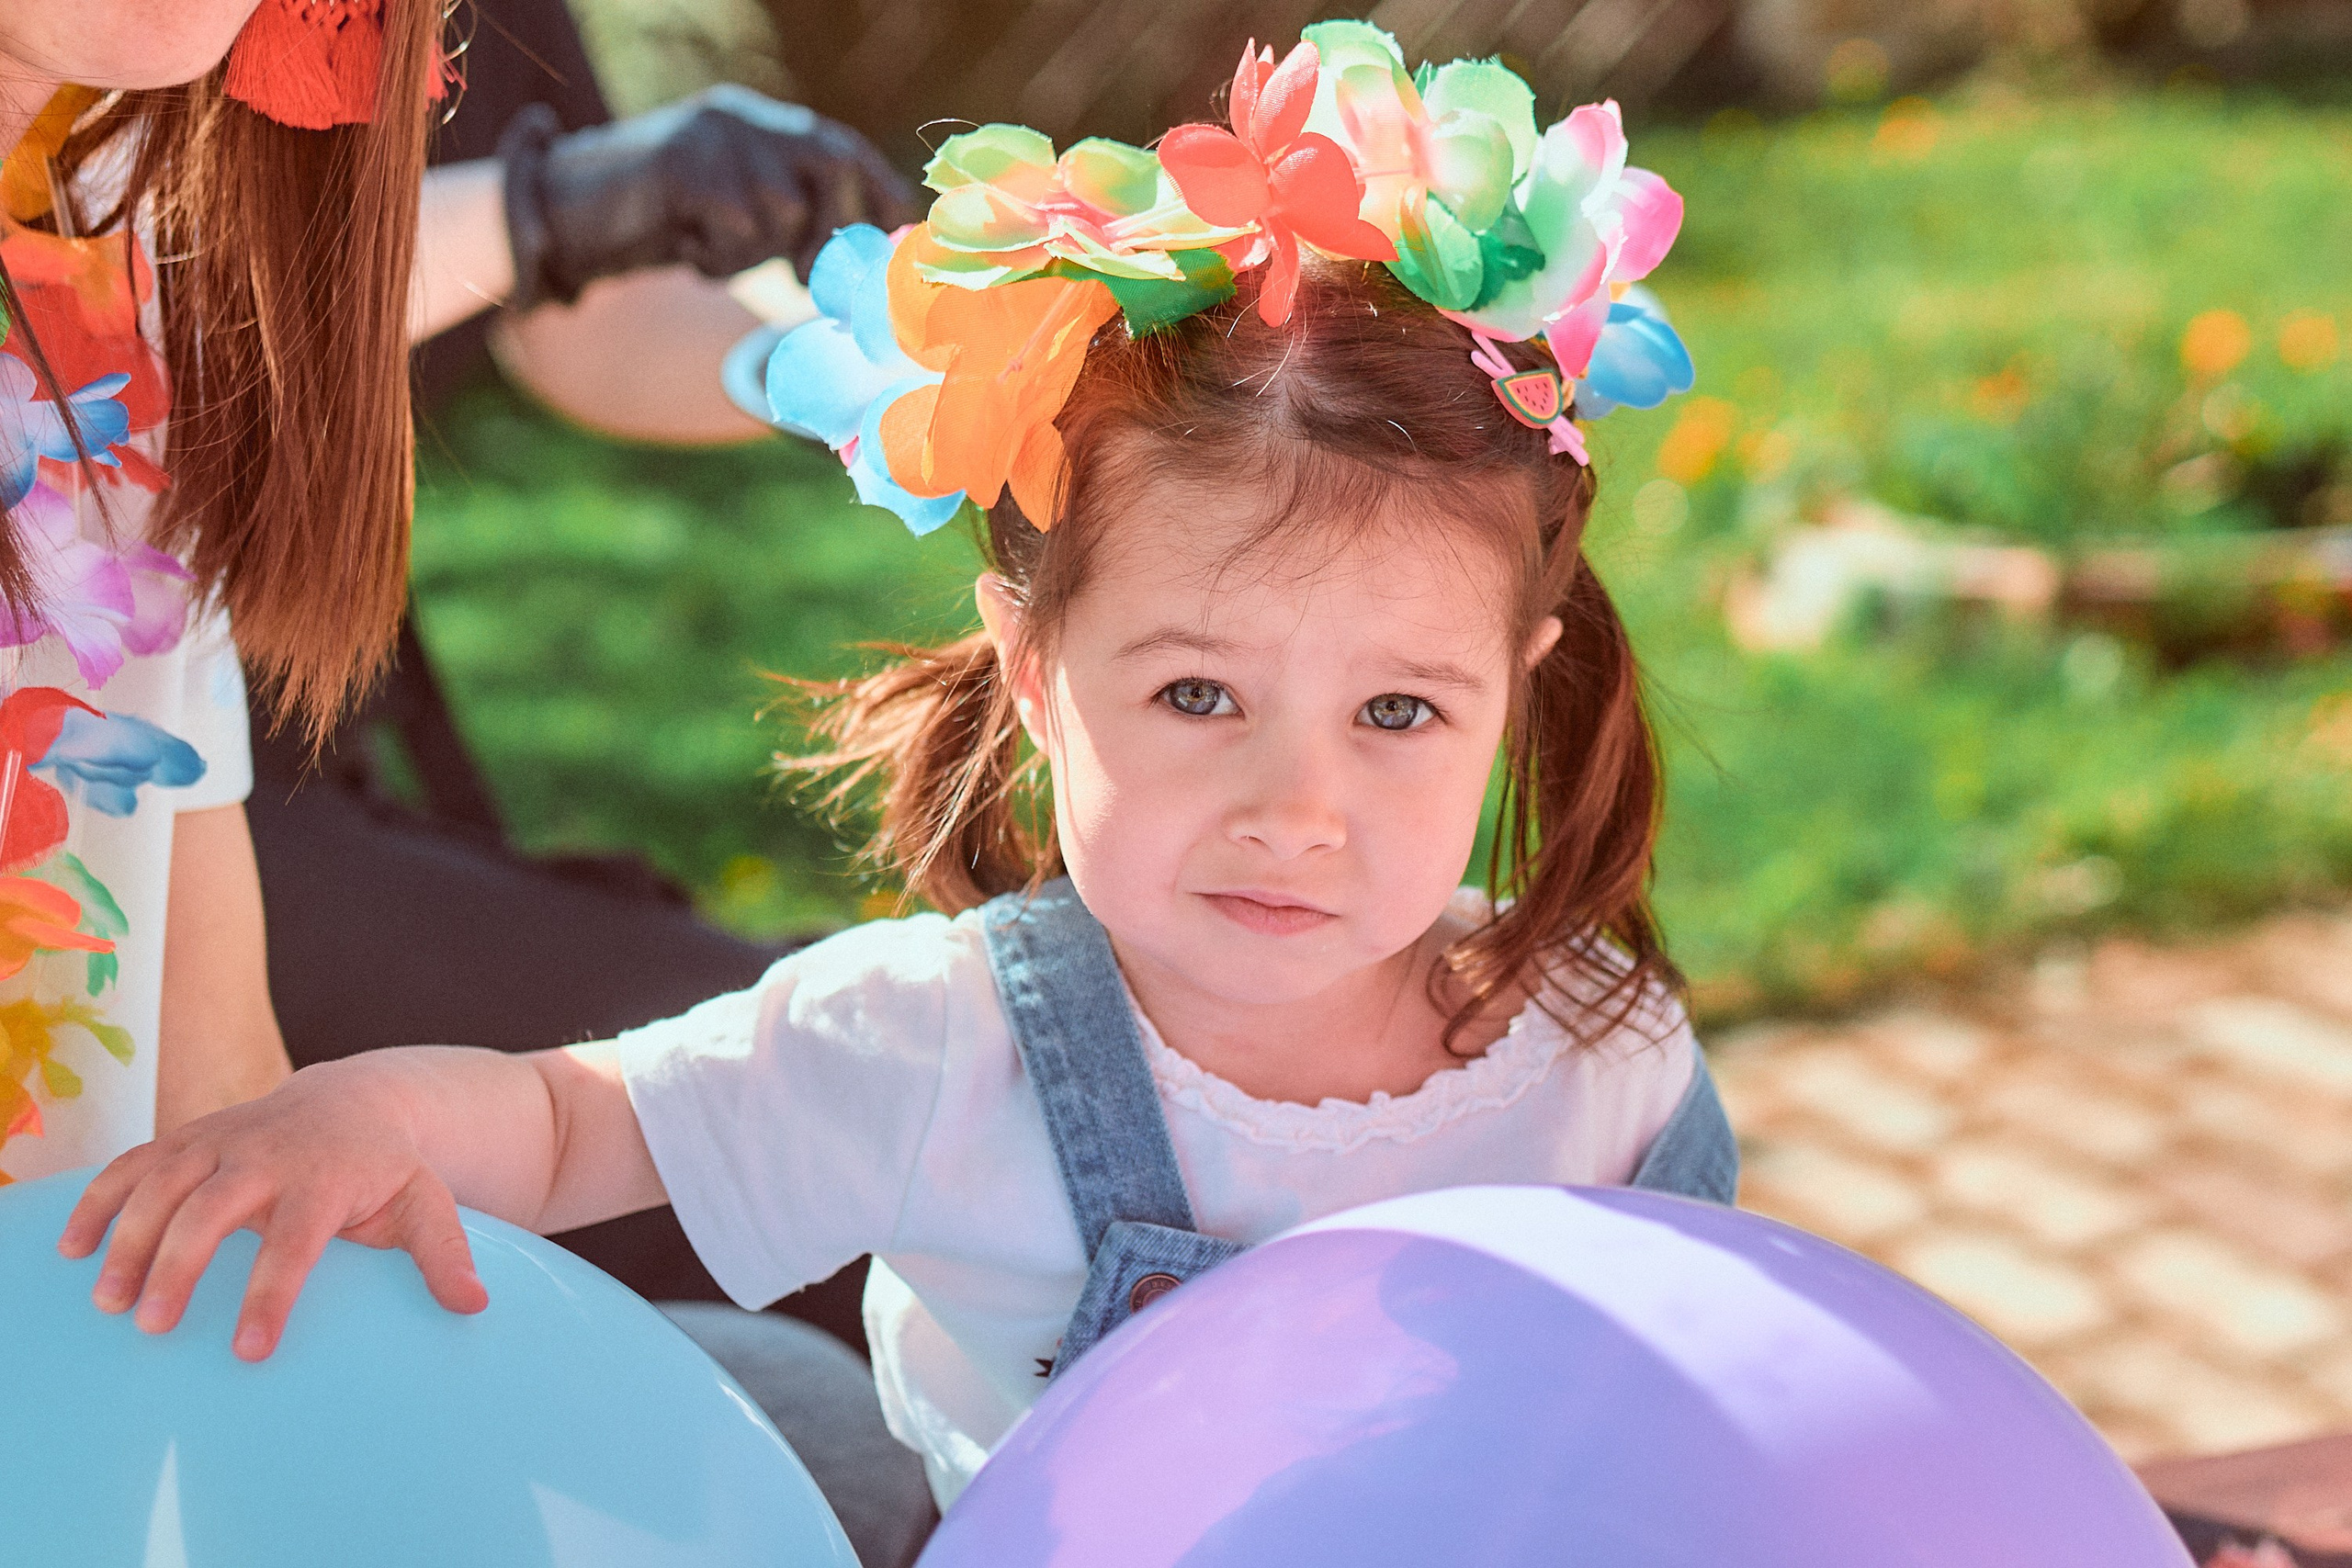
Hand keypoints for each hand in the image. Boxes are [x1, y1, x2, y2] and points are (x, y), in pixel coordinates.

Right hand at [56, 1058, 488, 1360]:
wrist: (356, 1100)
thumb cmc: (386, 1169)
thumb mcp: (426, 1204)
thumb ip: (444, 1254)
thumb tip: (475, 1306)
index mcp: (326, 1177)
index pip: (295, 1239)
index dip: (272, 1294)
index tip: (248, 1351)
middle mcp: (267, 1153)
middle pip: (211, 1208)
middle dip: (179, 1265)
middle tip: (154, 1326)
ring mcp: (221, 1140)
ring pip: (162, 1182)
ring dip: (128, 1238)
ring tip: (109, 1302)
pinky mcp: (188, 1137)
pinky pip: (133, 1163)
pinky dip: (98, 1199)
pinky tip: (72, 1249)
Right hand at [500, 84, 919, 311]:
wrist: (565, 215)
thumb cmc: (668, 228)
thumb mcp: (743, 224)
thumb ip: (798, 228)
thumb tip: (867, 269)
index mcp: (767, 128)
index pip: (847, 151)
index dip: (881, 199)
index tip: (892, 251)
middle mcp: (746, 119)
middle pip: (832, 163)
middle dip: (834, 231)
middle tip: (805, 280)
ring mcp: (712, 134)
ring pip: (783, 206)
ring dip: (755, 254)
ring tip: (709, 250)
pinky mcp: (681, 161)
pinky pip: (735, 222)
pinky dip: (717, 256)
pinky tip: (684, 245)